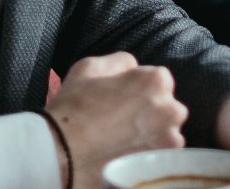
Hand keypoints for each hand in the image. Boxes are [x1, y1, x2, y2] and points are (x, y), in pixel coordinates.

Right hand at [46, 52, 187, 188]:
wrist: (60, 156)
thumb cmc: (72, 110)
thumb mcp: (91, 67)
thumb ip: (120, 62)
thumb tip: (133, 68)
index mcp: (155, 81)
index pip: (158, 81)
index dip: (139, 90)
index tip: (123, 101)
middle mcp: (169, 110)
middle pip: (166, 107)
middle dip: (150, 113)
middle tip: (122, 122)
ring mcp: (167, 142)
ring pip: (165, 134)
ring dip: (150, 135)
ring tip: (121, 141)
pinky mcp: (159, 167)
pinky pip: (160, 157)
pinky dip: (146, 156)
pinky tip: (124, 155)